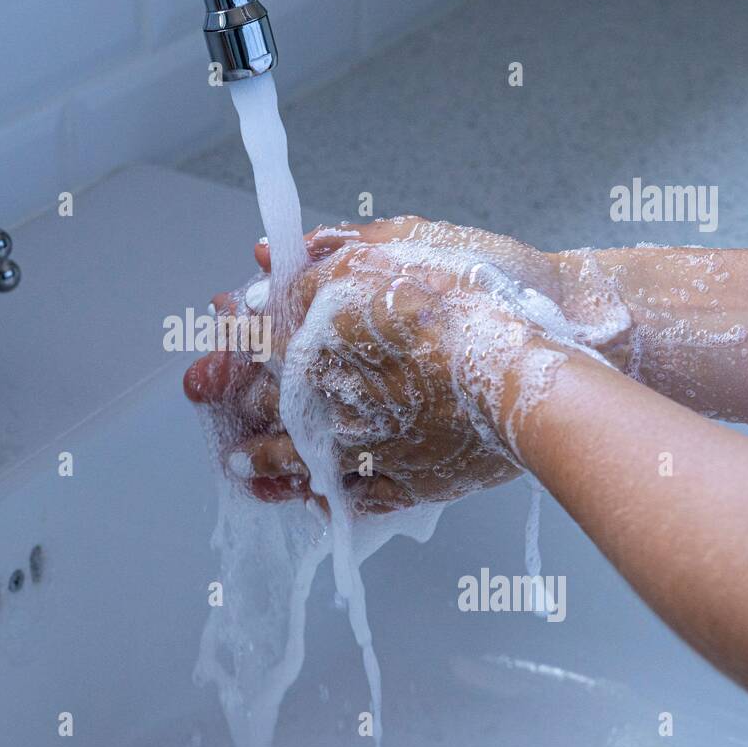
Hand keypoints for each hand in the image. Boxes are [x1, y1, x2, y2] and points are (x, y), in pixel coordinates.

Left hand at [185, 217, 626, 512]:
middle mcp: (331, 395)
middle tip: (205, 392)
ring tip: (241, 464)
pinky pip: (350, 497)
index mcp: (323, 333)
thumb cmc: (478, 300)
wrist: (542, 372)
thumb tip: (268, 254)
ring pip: (296, 456)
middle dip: (231, 393)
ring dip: (263, 458)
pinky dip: (325, 498)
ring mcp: (364, 445)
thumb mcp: (403, 247)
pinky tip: (311, 499)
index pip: (258, 332)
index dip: (233, 328)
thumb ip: (332, 252)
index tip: (217, 323)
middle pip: (265, 398)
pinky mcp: (404, 482)